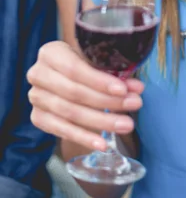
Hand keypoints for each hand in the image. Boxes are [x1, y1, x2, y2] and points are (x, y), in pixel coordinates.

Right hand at [27, 41, 143, 150]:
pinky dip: (84, 138)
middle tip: (134, 104)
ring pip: (71, 113)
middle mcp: (38, 74)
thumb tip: (136, 89)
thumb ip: (111, 71)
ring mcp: (36, 97)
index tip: (124, 90)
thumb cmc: (82, 61)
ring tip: (126, 125)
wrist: (61, 73)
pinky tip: (103, 144)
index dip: (100, 81)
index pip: (75, 69)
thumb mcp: (93, 58)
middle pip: (75, 93)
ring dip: (102, 121)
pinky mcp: (38, 117)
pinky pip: (62, 130)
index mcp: (51, 53)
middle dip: (108, 101)